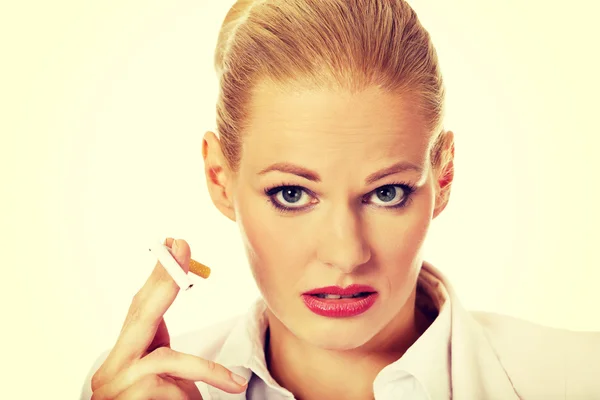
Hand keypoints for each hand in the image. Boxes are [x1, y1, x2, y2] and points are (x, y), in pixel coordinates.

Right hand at [90, 238, 247, 398]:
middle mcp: (114, 366)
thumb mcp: (167, 376)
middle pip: (139, 313)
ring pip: (167, 360)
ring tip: (235, 386)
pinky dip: (195, 398)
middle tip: (181, 249)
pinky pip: (175, 391)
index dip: (159, 274)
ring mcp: (118, 386)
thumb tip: (179, 294)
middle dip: (164, 279)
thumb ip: (167, 345)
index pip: (140, 306)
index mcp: (126, 353)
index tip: (175, 243)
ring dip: (204, 370)